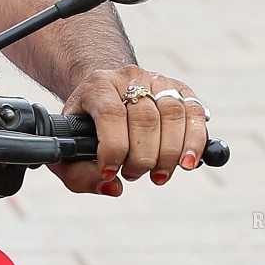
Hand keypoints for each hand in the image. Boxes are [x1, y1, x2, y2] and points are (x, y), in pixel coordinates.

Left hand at [54, 68, 207, 194]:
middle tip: (132, 175)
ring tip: (158, 175)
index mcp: (97, 86)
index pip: (110, 114)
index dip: (114, 148)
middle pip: (145, 118)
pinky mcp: (180, 90)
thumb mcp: (68, 148)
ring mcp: (157, 81)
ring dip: (169, 153)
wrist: (105, 94)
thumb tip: (112, 187)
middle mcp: (129, 78)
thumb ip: (78, 174)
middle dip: (142, 157)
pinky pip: (195, 112)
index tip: (110, 173)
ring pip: (173, 114)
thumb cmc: (85, 128)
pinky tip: (187, 163)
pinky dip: (195, 141)